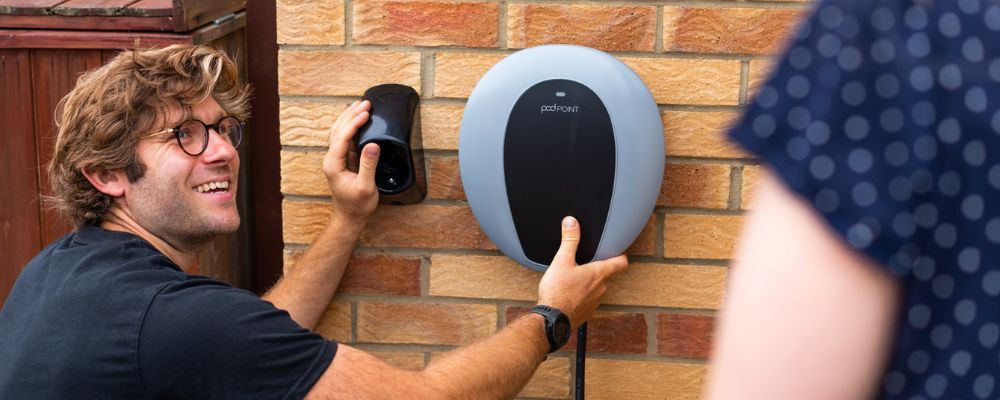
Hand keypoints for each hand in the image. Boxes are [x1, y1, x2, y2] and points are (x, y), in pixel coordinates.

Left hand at [323, 100, 378, 223]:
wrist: (350, 216)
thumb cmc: (357, 205)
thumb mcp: (365, 187)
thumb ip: (368, 165)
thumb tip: (372, 145)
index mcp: (333, 165)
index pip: (342, 138)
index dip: (354, 124)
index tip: (366, 114)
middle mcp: (331, 159)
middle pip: (338, 130)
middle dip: (351, 115)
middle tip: (366, 103)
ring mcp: (335, 158)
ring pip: (339, 132)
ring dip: (349, 117)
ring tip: (361, 105)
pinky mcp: (342, 159)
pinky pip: (344, 138)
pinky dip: (351, 126)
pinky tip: (357, 118)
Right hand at [536, 216, 627, 328]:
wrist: (552, 320)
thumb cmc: (557, 292)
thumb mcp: (561, 261)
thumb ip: (569, 240)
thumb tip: (572, 222)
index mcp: (598, 273)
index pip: (620, 262)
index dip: (621, 255)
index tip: (618, 251)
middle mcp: (601, 287)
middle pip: (606, 274)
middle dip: (597, 269)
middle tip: (586, 263)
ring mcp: (595, 301)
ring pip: (597, 288)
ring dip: (589, 283)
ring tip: (574, 280)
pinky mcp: (587, 312)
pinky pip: (588, 300)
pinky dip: (581, 296)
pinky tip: (569, 294)